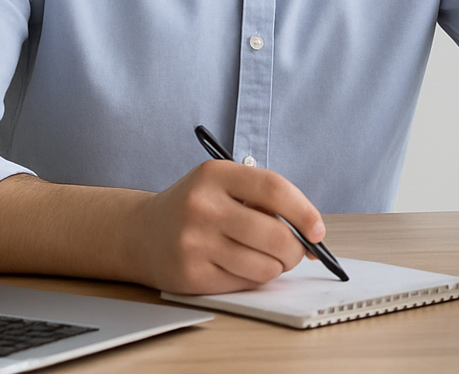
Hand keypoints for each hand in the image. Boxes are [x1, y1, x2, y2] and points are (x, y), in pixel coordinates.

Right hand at [127, 160, 326, 293]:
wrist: (140, 234)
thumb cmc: (196, 207)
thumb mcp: (224, 185)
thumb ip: (264, 199)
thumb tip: (312, 233)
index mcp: (216, 175)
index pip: (274, 189)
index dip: (304, 211)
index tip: (318, 230)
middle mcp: (202, 207)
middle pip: (274, 234)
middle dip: (296, 248)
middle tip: (296, 251)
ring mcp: (194, 243)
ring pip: (264, 266)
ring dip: (276, 266)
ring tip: (266, 257)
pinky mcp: (191, 276)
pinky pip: (244, 283)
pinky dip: (254, 278)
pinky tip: (240, 266)